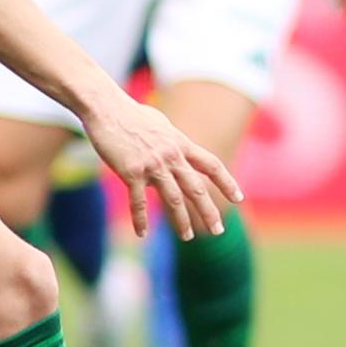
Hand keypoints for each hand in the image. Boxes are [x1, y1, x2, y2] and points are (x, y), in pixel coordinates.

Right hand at [80, 95, 243, 241]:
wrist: (106, 108)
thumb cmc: (130, 114)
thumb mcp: (160, 125)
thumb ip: (171, 143)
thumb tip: (174, 155)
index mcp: (181, 144)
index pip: (212, 165)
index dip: (227, 183)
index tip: (239, 198)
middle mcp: (171, 156)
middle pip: (196, 188)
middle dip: (209, 211)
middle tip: (218, 230)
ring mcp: (152, 165)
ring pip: (173, 199)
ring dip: (181, 221)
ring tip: (187, 237)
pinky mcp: (131, 172)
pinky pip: (138, 202)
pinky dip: (140, 220)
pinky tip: (142, 234)